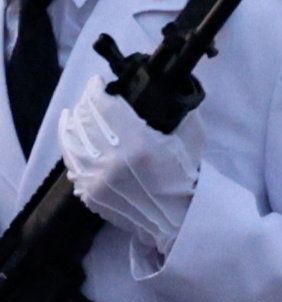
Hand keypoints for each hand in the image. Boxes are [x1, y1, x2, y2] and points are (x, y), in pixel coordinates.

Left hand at [53, 84, 189, 262]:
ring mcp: (95, 178)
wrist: (175, 219)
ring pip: (71, 139)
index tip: (98, 82)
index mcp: (139, 144)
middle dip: (85, 103)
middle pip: (84, 120)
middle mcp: (112, 160)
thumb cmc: (185, 177)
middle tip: (91, 97)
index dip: (96, 89)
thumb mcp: (191, 139)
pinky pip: (71, 161)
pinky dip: (69, 145)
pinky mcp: (87, 192)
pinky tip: (71, 136)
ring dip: (72, 122)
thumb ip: (176, 114)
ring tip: (75, 113)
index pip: (104, 106)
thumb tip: (165, 91)